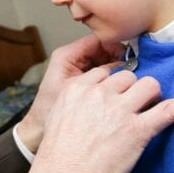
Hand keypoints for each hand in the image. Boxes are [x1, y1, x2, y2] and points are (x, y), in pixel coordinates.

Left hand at [14, 35, 124, 151]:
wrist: (37, 132)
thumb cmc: (49, 111)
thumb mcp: (77, 90)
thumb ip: (100, 77)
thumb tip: (127, 66)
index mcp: (67, 55)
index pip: (99, 40)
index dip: (117, 47)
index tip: (133, 59)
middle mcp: (72, 59)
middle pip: (104, 51)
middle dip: (120, 60)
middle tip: (137, 72)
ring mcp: (78, 71)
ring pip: (105, 63)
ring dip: (118, 71)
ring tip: (132, 83)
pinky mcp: (83, 83)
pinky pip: (102, 76)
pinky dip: (113, 81)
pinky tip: (123, 92)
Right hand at [19, 66, 173, 172]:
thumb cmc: (58, 158)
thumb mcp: (58, 118)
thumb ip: (77, 103)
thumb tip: (93, 102)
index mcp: (77, 89)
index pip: (105, 73)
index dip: (114, 86)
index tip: (117, 95)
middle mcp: (99, 94)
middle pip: (128, 78)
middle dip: (133, 91)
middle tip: (131, 111)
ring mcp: (120, 111)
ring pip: (148, 85)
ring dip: (151, 96)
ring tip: (148, 113)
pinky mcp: (138, 131)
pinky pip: (169, 109)